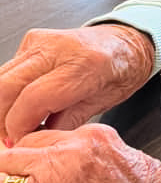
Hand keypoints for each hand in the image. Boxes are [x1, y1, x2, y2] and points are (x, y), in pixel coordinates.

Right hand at [0, 24, 154, 145]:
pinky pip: (8, 70)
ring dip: (2, 106)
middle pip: (7, 88)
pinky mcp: (32, 40)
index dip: (19, 126)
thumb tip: (34, 142)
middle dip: (2, 119)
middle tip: (11, 139)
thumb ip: (66, 124)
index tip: (20, 142)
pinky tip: (21, 106)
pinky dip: (8, 92)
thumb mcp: (102, 104)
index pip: (33, 99)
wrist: (126, 40)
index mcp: (84, 65)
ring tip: (15, 125)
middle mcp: (59, 48)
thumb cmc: (121, 69)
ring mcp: (42, 41)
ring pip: (1, 78)